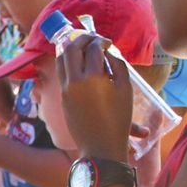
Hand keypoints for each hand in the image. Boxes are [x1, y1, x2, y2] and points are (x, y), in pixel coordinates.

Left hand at [54, 31, 131, 160]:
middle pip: (72, 48)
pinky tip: (78, 62)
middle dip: (83, 38)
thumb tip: (108, 52)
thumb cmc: (118, 120)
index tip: (108, 42)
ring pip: (61, 59)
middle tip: (94, 38)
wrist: (100, 147)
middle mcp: (74, 81)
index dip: (101, 41)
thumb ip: (118, 65)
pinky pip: (62, 72)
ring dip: (71, 48)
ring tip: (83, 46)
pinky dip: (68, 62)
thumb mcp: (125, 90)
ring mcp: (65, 89)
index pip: (93, 48)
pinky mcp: (62, 97)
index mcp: (92, 78)